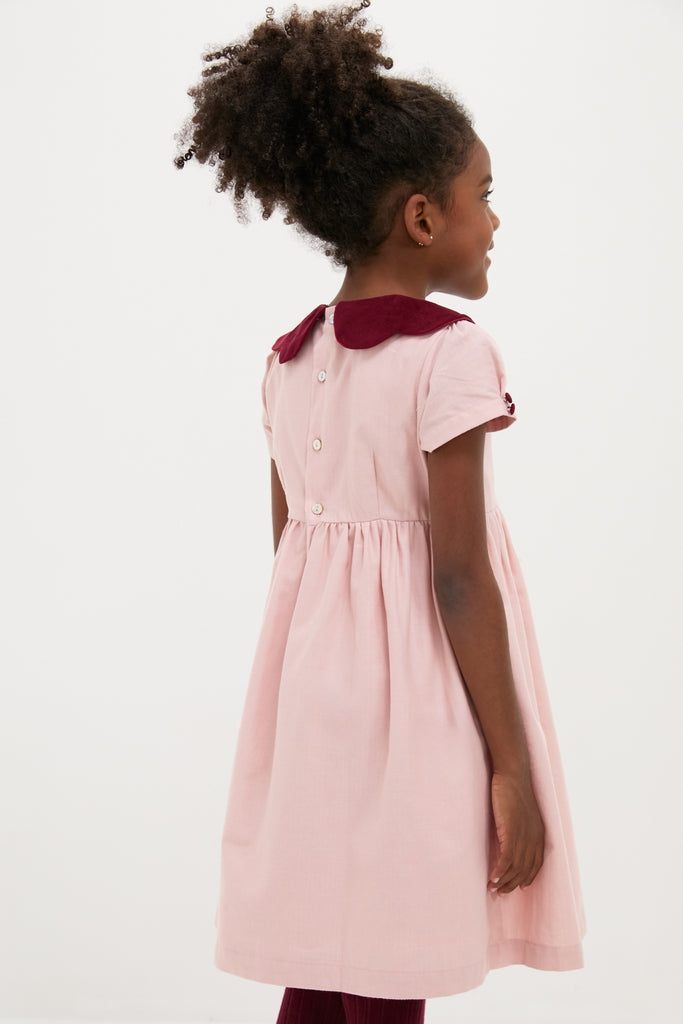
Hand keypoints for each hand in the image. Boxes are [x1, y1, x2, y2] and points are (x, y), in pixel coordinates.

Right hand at [488, 769, 544, 894]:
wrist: (513, 776)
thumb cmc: (515, 790)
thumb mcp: (524, 812)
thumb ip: (522, 826)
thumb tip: (513, 834)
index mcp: (539, 834)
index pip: (536, 864)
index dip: (527, 877)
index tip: (518, 885)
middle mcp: (534, 839)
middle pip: (525, 870)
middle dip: (512, 883)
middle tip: (500, 892)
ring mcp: (523, 837)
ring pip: (515, 868)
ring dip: (504, 881)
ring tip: (493, 888)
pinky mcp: (511, 833)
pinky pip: (507, 859)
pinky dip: (499, 871)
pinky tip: (492, 878)